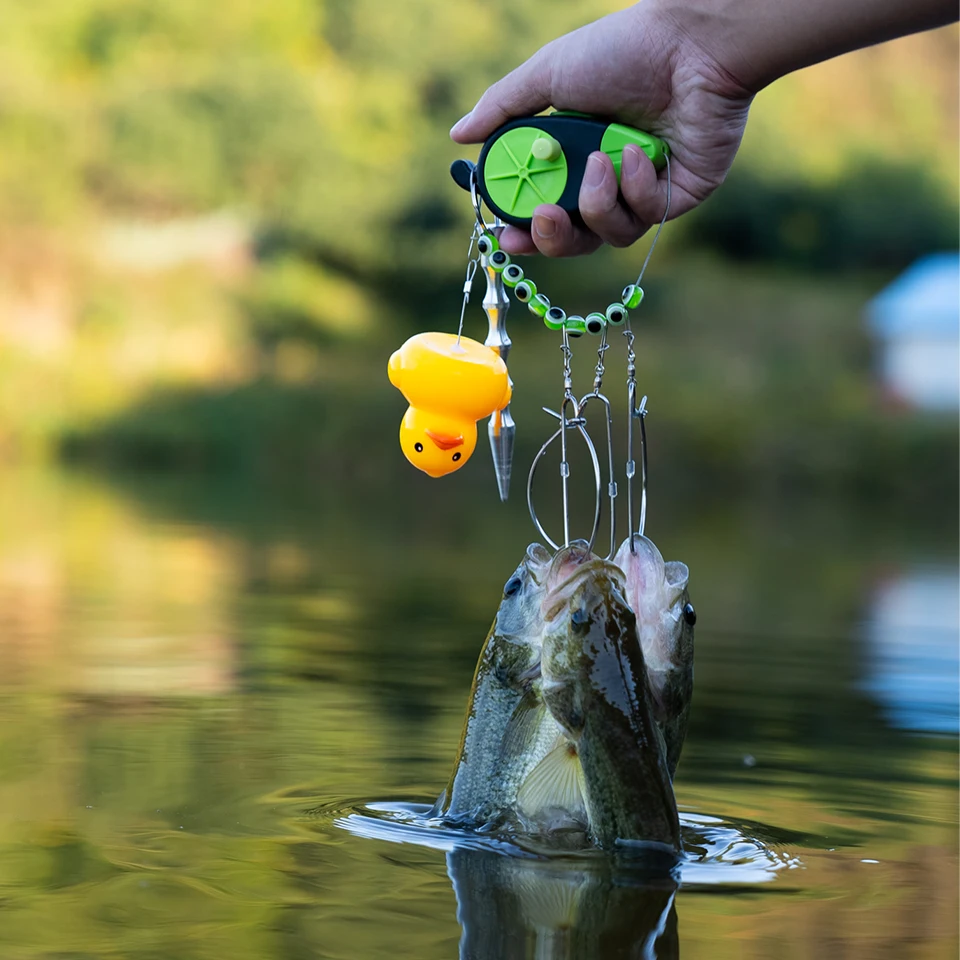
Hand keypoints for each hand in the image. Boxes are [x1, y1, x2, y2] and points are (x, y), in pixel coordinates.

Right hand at [450, 1, 752, 257]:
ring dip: (598, 204)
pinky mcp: (678, 195)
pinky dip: (635, 187)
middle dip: (555, 237)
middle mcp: (609, 180)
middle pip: (575, 239)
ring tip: (600, 162)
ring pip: (609, 234)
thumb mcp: (549, 75)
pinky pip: (645, 216)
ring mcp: (644, 190)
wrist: (690, 44)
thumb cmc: (623, 51)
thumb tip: (458, 134)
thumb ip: (503, 109)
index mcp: (576, 157)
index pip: (546, 210)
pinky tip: (640, 150)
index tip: (506, 235)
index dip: (526, 231)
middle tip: (546, 217)